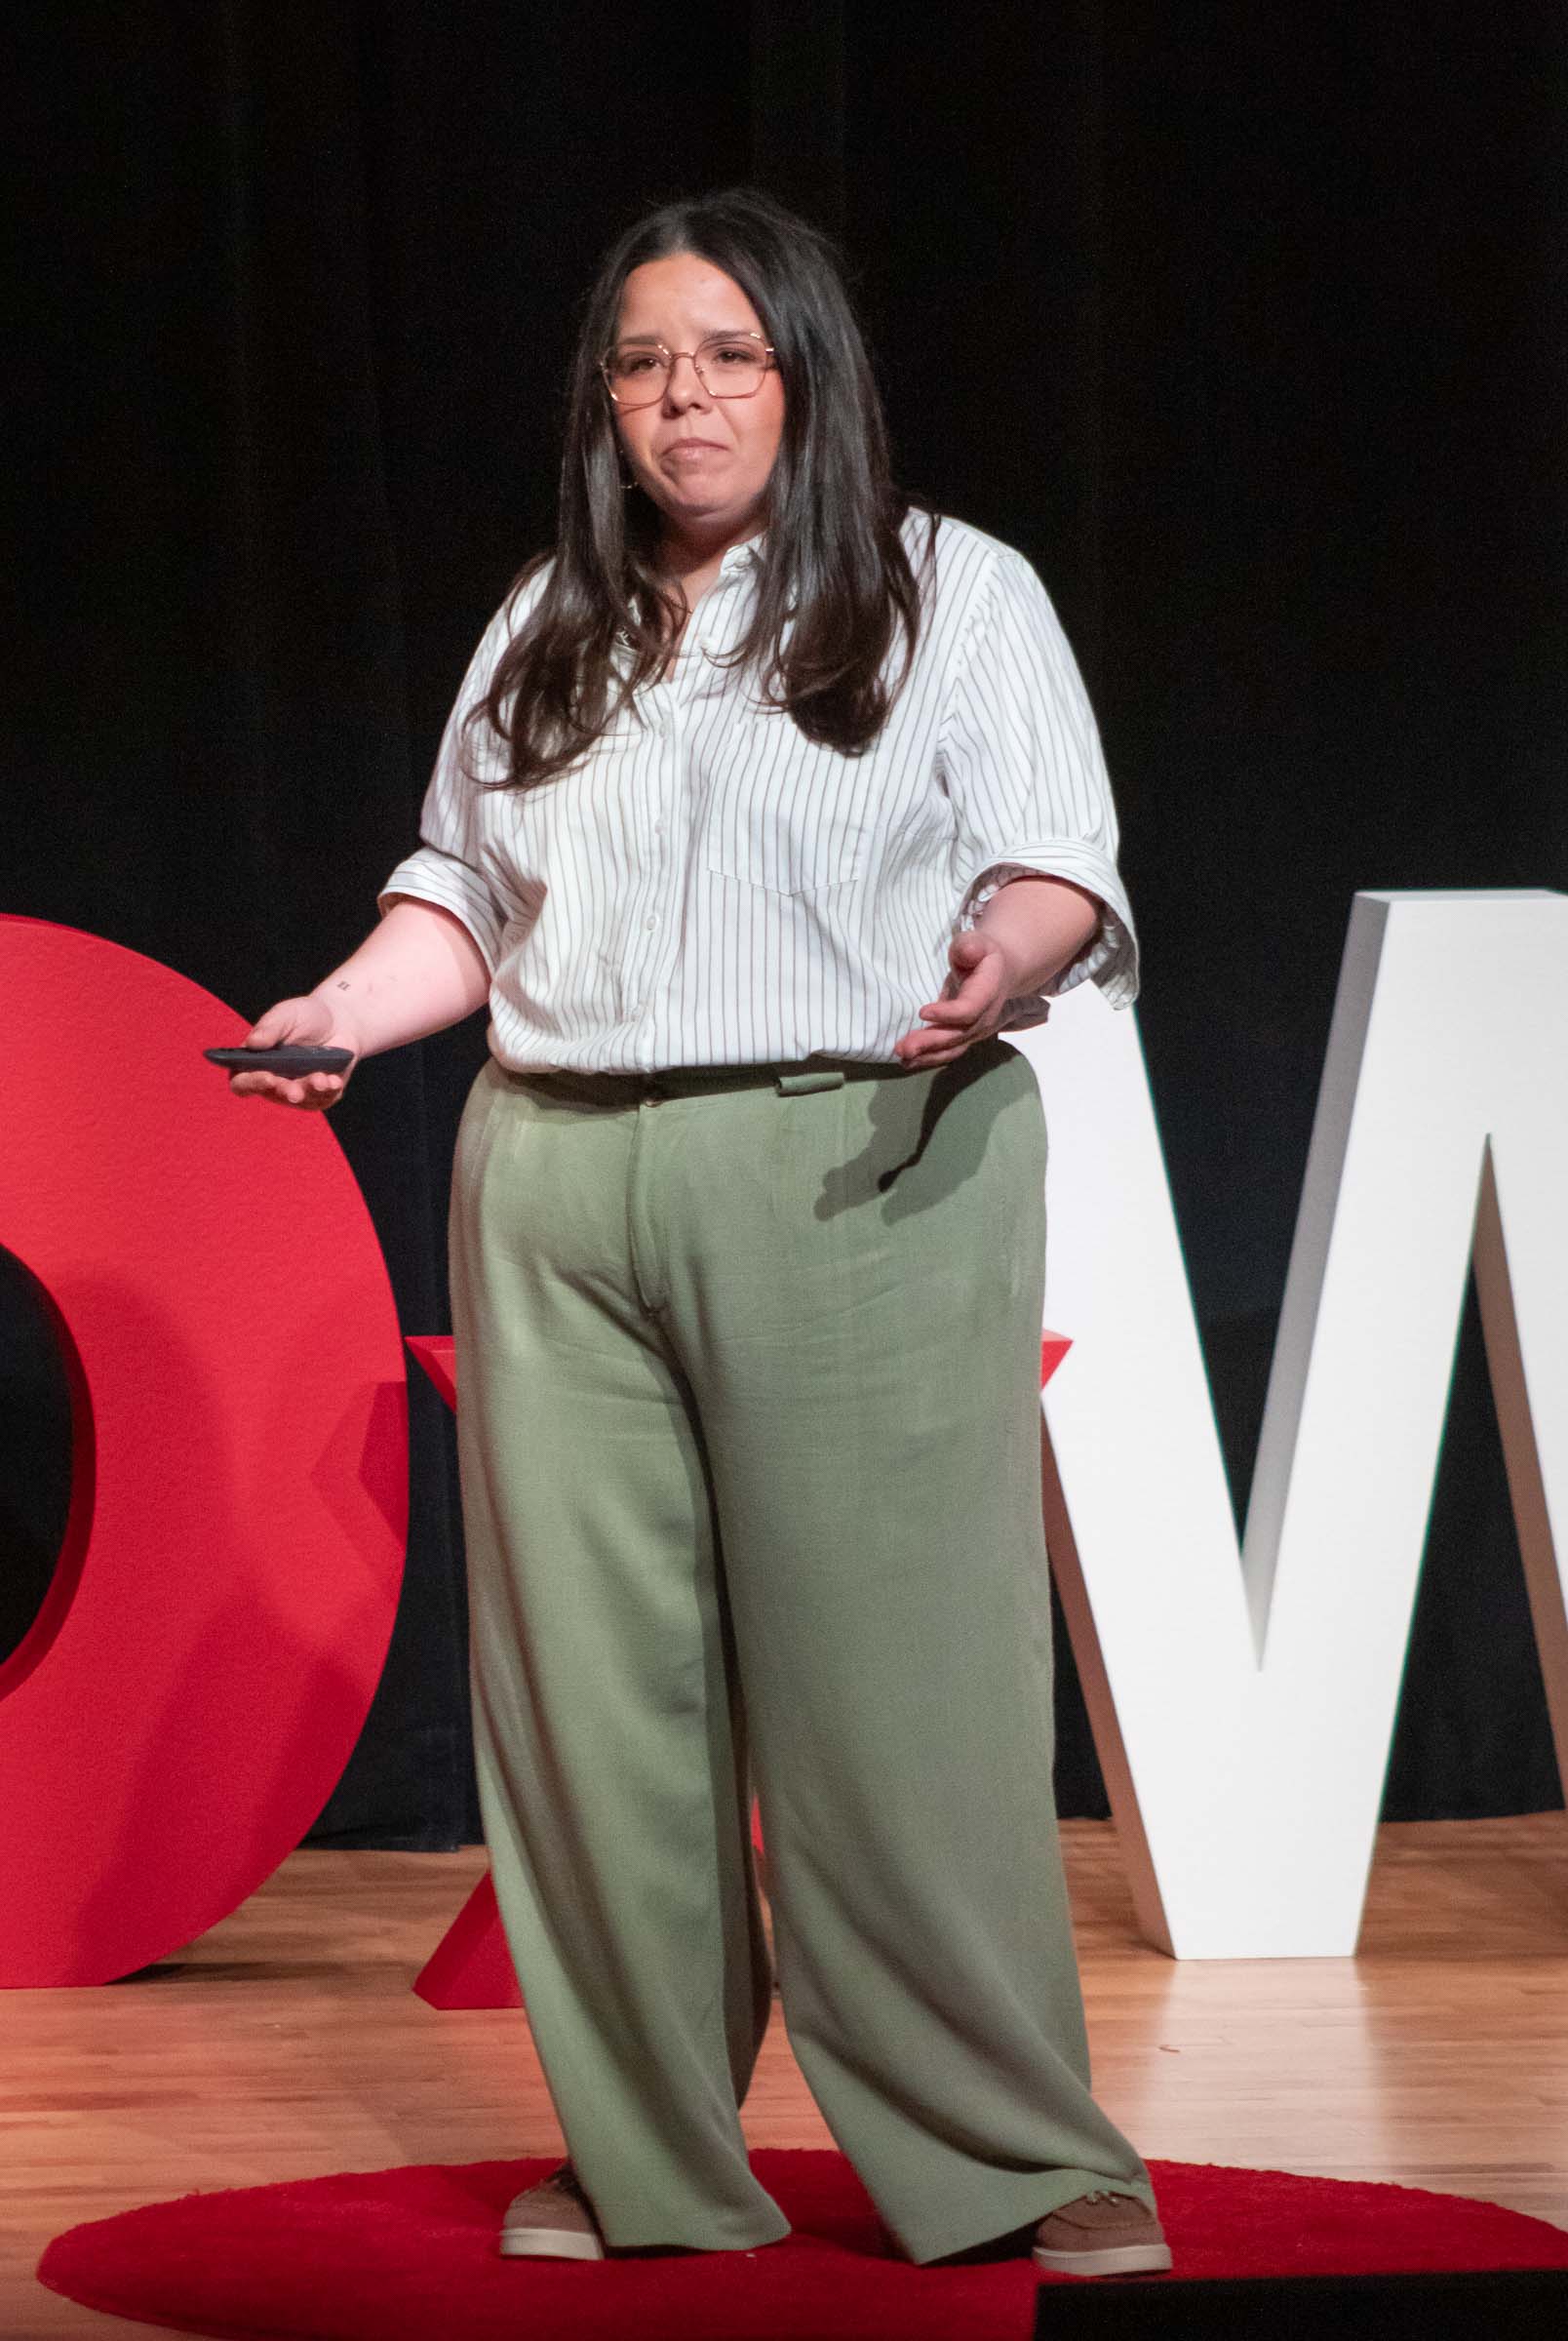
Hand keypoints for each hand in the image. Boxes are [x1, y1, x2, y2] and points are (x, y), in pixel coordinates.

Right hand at [227, 996, 359, 1109]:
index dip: (251, 1084)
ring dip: (310, 1090)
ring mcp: (296, 1091)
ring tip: (322, 1078)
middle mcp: (272, 1082)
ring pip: (300, 1100)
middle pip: (272, 1095)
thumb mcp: (287, 1014)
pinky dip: (328, 1091)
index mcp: (254, 1062)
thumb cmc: (304, 1016)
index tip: (267, 1077)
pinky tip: (333, 1079)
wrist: (338, 1021)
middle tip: (295, 1091)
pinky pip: (322, 1100)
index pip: (242, 1082)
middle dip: (285, 1092)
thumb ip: (270, 1027)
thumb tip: (253, 1042)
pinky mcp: (319, 1095)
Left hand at [893, 930, 1033, 1068]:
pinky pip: (948, 1052)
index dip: (948, 1013)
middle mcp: (985, 1017)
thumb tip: (967, 952)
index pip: (970, 1008)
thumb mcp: (977, 942)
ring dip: (927, 1056)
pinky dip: (928, 1059)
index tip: (922, 1012)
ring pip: (953, 1049)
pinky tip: (908, 1062)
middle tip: (904, 1048)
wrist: (999, 972)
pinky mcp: (964, 1038)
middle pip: (958, 1035)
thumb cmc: (981, 954)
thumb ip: (970, 946)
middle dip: (931, 1043)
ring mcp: (975, 1031)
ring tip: (903, 1058)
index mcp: (989, 991)